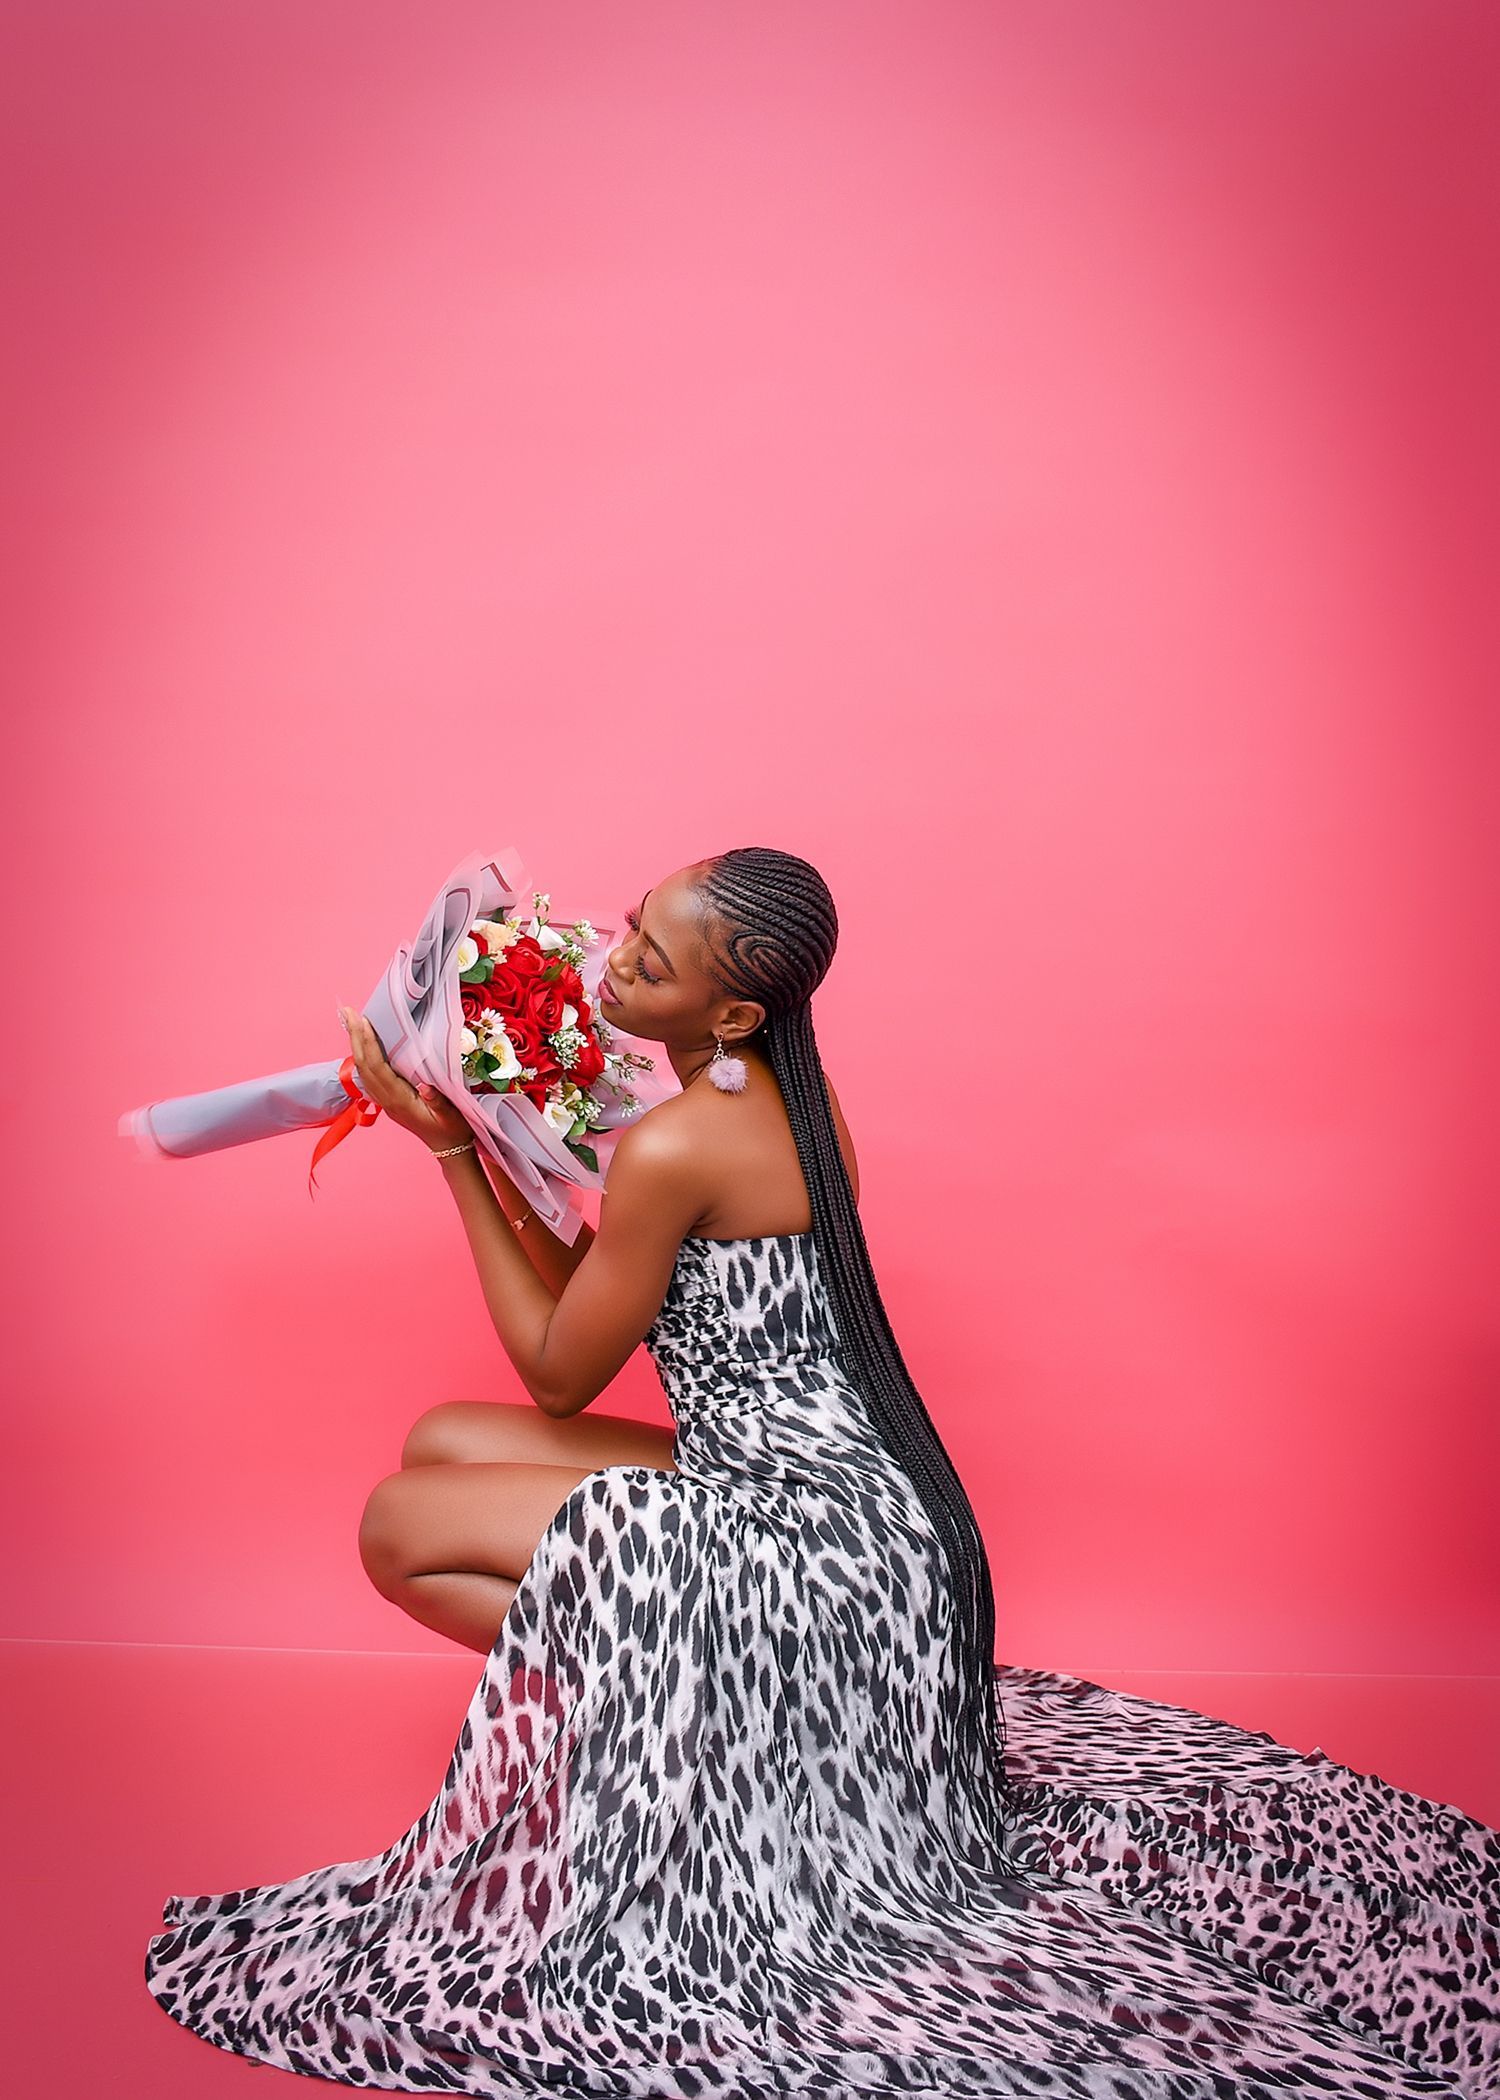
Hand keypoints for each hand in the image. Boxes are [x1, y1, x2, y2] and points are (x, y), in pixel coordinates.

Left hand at [338, 1005, 473, 1154]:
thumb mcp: (451, 1117)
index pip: (377, 1068)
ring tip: (351, 1021)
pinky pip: (369, 1075)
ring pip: (363, 1069)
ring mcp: (385, 1100)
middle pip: (364, 1065)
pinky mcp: (388, 1099)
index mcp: (399, 1100)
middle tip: (347, 1011)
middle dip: (354, 1037)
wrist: (449, 1149)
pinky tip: (363, 1044)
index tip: (364, 1021)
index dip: (369, 1044)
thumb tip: (425, 1086)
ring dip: (356, 1044)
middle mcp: (387, 1100)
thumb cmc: (452, 1130)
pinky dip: (364, 1055)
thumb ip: (438, 1102)